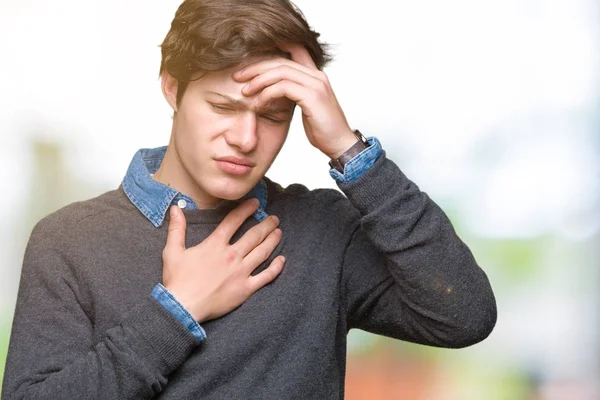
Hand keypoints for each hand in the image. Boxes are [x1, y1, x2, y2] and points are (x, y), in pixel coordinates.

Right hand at [162, 199, 284, 322]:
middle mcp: (231, 256)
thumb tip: (175, 208)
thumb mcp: (172, 251)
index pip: (234, 221)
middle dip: (266, 225)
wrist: (182, 307)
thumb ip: (177, 228)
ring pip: (262, 252)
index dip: (246, 210)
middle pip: (254, 235)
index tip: (256, 203)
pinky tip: (282, 260)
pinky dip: (276, 267)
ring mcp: (240, 272)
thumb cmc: (177, 280)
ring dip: (273, 240)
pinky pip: (266, 276)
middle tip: (274, 219)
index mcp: (215, 245)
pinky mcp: (245, 288)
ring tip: (279, 232)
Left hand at [233, 44, 357, 158]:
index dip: (273, 45)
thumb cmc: (323, 129)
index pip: (294, 48)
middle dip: (256, 67)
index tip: (251, 54)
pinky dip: (267, 94)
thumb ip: (293, 93)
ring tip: (245, 92)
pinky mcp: (313, 97)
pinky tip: (258, 104)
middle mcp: (317, 75)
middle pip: (281, 60)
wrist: (340, 145)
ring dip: (259, 80)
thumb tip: (273, 90)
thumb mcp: (306, 106)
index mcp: (315, 75)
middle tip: (238, 76)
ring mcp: (316, 85)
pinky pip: (283, 88)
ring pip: (280, 71)